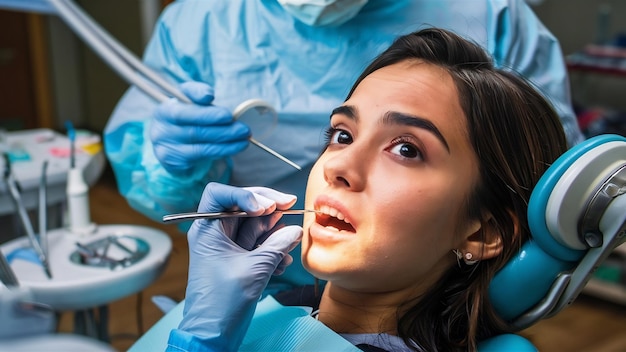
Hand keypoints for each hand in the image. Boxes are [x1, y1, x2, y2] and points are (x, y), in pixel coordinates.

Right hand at [151, 81, 250, 173]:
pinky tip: (234, 148)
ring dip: (227, 145)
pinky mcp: (174, 164)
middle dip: (224, 131)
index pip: (183, 113)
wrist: (170, 139)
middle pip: (196, 132)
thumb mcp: (187, 98)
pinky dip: (221, 152)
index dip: (206, 115)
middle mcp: (160, 131)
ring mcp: (166, 150)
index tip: (228, 115)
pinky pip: (202, 159)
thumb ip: (197, 92)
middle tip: (244, 129)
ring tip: (244, 140)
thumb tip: (208, 95)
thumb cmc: (184, 114)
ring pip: (201, 148)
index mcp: (163, 111)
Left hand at [179, 183, 302, 350]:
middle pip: (243, 205)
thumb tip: (295, 230)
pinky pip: (259, 244)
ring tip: (287, 243)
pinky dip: (272, 249)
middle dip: (268, 206)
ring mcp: (228, 246)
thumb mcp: (254, 270)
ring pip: (255, 225)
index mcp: (207, 230)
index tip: (265, 206)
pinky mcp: (240, 259)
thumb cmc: (221, 304)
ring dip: (274, 231)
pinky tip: (281, 261)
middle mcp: (216, 233)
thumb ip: (276, 246)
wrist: (214, 335)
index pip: (220, 193)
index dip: (244, 194)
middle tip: (290, 204)